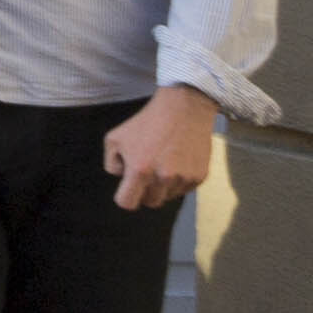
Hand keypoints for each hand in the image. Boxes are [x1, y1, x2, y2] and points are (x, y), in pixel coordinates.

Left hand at [107, 83, 219, 213]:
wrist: (184, 109)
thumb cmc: (146, 123)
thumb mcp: (115, 138)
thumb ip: (112, 163)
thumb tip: (122, 178)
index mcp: (140, 170)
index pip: (127, 203)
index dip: (125, 197)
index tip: (128, 189)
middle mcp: (164, 178)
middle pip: (150, 202)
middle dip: (145, 192)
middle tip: (146, 173)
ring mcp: (184, 178)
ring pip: (168, 197)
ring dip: (163, 187)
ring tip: (163, 163)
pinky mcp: (200, 176)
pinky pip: (184, 189)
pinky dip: (178, 181)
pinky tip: (177, 162)